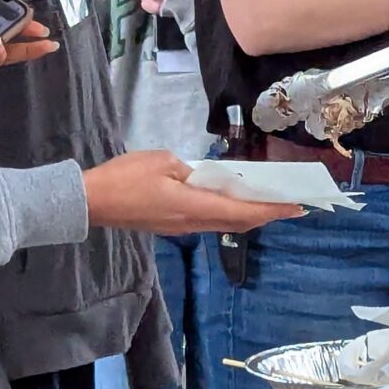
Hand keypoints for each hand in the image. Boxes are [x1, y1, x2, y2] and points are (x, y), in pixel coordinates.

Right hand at [83, 148, 302, 235]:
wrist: (92, 202)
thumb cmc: (125, 177)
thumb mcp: (163, 161)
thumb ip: (190, 170)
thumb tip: (203, 177)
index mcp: (194, 206)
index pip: (243, 210)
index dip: (272, 209)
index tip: (296, 206)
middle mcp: (193, 222)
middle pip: (239, 222)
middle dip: (267, 214)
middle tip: (292, 206)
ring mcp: (182, 227)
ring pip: (225, 224)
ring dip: (249, 216)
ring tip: (270, 204)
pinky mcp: (172, 225)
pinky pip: (210, 221)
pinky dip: (230, 213)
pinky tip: (234, 202)